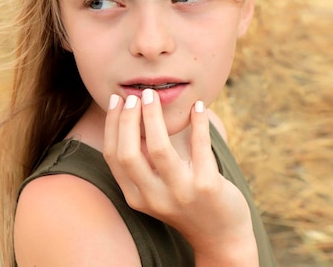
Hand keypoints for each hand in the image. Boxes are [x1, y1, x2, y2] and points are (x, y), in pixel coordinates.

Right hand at [103, 90, 257, 265]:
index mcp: (136, 196)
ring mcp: (181, 193)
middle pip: (129, 153)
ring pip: (159, 149)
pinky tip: (198, 107)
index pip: (114, 156)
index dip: (112, 125)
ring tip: (154, 95)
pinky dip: (198, 123)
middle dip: (128, 119)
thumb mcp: (155, 189)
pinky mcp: (208, 188)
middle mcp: (153, 198)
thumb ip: (143, 163)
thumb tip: (132, 117)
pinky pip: (199, 148)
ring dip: (154, 117)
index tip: (117, 101)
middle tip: (137, 96)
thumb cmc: (185, 202)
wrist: (221, 236)